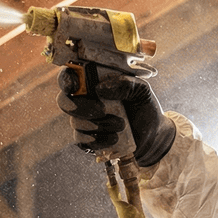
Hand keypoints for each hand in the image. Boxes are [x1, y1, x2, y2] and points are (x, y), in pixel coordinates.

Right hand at [56, 69, 175, 165]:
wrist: (153, 135)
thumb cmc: (144, 107)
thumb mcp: (141, 90)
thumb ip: (125, 83)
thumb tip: (100, 88)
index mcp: (93, 83)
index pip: (69, 77)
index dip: (66, 80)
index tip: (74, 85)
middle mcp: (84, 101)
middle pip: (63, 101)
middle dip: (80, 107)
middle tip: (102, 110)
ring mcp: (84, 121)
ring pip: (75, 122)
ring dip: (98, 125)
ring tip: (121, 124)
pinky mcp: (87, 140)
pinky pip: (81, 140)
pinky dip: (98, 139)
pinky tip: (115, 138)